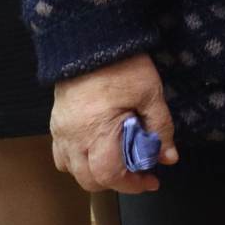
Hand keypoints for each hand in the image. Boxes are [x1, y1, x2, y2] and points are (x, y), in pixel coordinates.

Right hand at [51, 52, 177, 193]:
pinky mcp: (56, 124)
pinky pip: (62, 155)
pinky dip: (80, 160)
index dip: (132, 184)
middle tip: (140, 173)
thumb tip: (169, 157)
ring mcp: (60, 132)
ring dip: (96, 173)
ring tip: (120, 162)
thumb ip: (160, 128)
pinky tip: (100, 149)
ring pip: (72, 170)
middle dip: (116, 182)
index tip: (151, 181)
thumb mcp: (151, 94)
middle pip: (88, 180)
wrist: (91, 40)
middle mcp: (72, 137)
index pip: (108, 175)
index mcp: (97, 131)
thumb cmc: (124, 66)